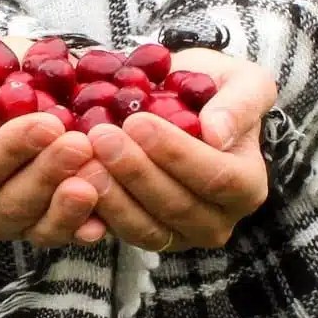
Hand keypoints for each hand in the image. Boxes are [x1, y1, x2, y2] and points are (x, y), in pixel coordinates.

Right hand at [0, 40, 109, 246]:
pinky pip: (73, 236)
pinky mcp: (60, 228)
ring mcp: (25, 222)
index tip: (48, 124)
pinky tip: (104, 216)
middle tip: (79, 145)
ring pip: (40, 229)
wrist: (44, 88)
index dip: (9, 149)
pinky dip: (89, 225)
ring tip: (96, 174)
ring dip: (68, 207)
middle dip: (45, 176)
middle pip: (8, 206)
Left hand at [84, 49, 275, 250]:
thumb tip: (218, 134)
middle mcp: (216, 221)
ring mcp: (178, 237)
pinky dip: (92, 212)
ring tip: (83, 158)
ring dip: (111, 195)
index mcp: (246, 185)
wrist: (178, 104)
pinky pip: (117, 233)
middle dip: (136, 171)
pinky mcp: (141, 237)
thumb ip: (240, 103)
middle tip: (100, 135)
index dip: (176, 153)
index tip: (138, 121)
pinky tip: (71, 183)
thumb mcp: (241, 81)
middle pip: (176, 206)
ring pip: (144, 228)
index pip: (216, 177)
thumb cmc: (212, 90)